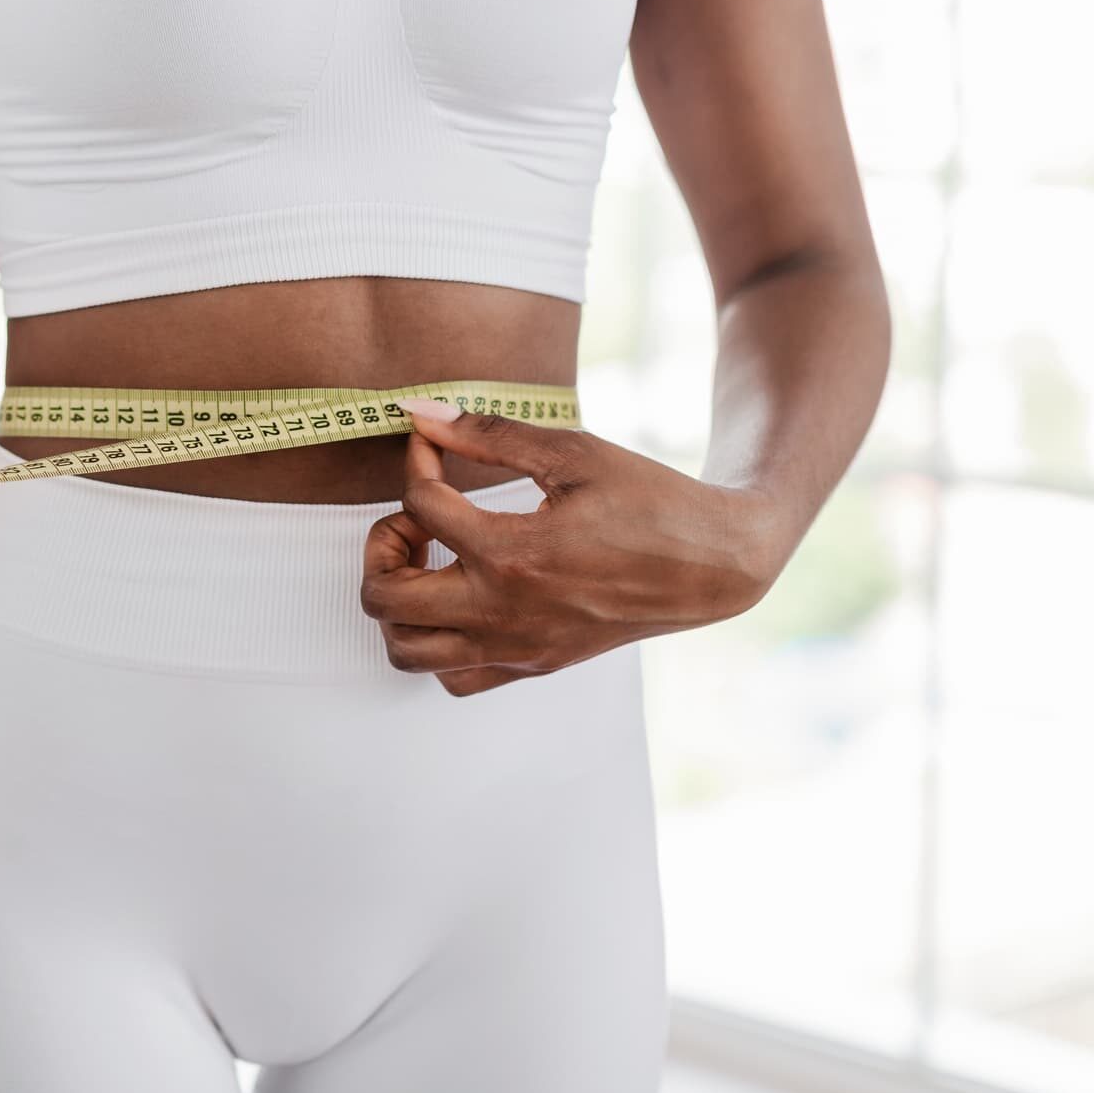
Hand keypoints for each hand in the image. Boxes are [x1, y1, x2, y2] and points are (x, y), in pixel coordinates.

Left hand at [359, 397, 784, 696]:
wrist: (711, 565)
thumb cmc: (649, 502)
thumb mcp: (572, 452)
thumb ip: (488, 434)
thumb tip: (421, 415)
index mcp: (512, 554)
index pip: (419, 504)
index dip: (415, 460)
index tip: (429, 445)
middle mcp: (504, 612)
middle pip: (383, 596)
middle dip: (382, 545)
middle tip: (415, 518)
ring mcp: (516, 647)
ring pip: (405, 650)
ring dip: (398, 602)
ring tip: (430, 562)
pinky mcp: (532, 666)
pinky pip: (452, 677)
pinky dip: (435, 642)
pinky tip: (458, 598)